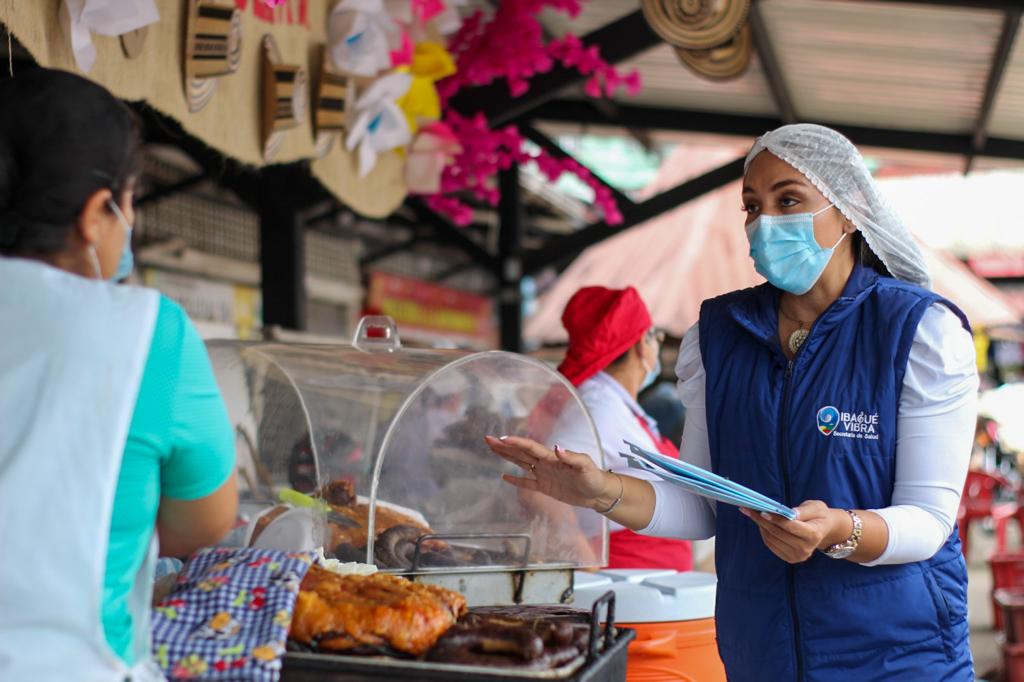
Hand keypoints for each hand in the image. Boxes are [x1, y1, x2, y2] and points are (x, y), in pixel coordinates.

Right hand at [484, 436, 611, 509]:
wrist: (600, 493)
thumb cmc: (594, 477)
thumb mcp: (585, 466)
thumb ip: (571, 457)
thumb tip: (557, 447)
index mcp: (552, 457)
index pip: (530, 448)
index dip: (516, 443)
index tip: (501, 439)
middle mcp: (545, 463)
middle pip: (520, 452)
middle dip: (504, 446)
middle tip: (488, 439)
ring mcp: (544, 475)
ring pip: (520, 464)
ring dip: (506, 457)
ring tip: (492, 449)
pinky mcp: (546, 488)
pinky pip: (527, 483)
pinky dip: (516, 480)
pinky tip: (504, 477)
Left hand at [740, 500, 842, 563]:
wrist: (824, 529)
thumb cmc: (819, 515)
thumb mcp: (816, 507)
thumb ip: (804, 510)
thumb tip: (791, 513)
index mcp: (813, 535)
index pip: (790, 526)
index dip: (776, 519)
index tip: (762, 511)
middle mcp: (805, 548)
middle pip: (778, 533)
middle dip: (762, 520)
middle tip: (749, 508)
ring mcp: (797, 556)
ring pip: (772, 539)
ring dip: (760, 526)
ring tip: (752, 513)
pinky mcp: (790, 558)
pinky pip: (771, 545)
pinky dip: (764, 533)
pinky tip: (761, 523)